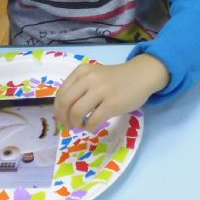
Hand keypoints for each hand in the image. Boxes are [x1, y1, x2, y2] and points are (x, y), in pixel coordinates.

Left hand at [54, 54, 168, 132]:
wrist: (141, 75)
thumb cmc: (116, 79)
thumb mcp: (94, 76)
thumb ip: (79, 88)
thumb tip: (64, 112)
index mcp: (82, 71)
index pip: (61, 94)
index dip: (58, 110)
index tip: (62, 119)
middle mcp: (89, 79)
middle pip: (65, 103)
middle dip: (63, 119)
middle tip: (69, 126)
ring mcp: (101, 91)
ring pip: (76, 112)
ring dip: (75, 124)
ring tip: (81, 126)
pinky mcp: (112, 103)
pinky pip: (93, 120)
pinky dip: (88, 127)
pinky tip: (92, 127)